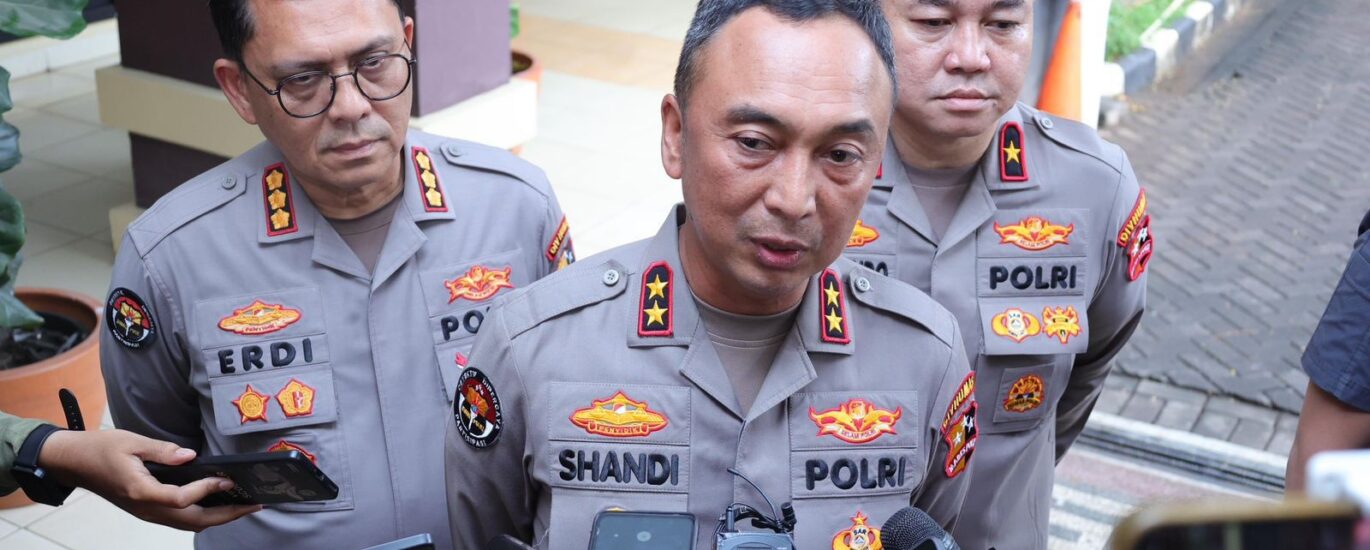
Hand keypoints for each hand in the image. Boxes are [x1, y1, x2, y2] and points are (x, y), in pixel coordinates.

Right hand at [37, 429, 260, 530]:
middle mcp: (146, 508)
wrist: (74, 463)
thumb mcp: (131, 442)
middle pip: (192, 521)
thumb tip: (191, 456)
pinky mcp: (148, 510)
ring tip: (244, 506)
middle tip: (254, 503)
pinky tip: (219, 505)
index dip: (206, 490)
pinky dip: (203, 515)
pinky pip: (179, 520)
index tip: (227, 479)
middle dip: (227, 514)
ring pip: (188, 524)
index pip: (180, 499)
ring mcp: (146, 513)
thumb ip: (163, 450)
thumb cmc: (101, 449)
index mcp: (140, 491)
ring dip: (218, 518)